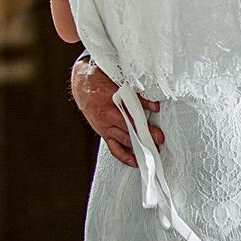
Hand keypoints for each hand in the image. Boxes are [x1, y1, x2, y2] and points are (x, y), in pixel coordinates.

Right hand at [71, 55, 162, 169]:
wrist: (82, 85)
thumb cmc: (99, 80)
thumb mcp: (117, 80)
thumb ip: (136, 94)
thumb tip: (154, 106)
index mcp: (107, 100)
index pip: (128, 111)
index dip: (143, 116)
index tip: (156, 118)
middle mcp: (105, 116)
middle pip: (128, 128)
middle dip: (144, 135)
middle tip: (158, 139)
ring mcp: (104, 127)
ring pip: (123, 140)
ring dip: (138, 147)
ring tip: (152, 151)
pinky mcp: (103, 133)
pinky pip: (114, 148)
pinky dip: (124, 155)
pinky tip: (134, 161)